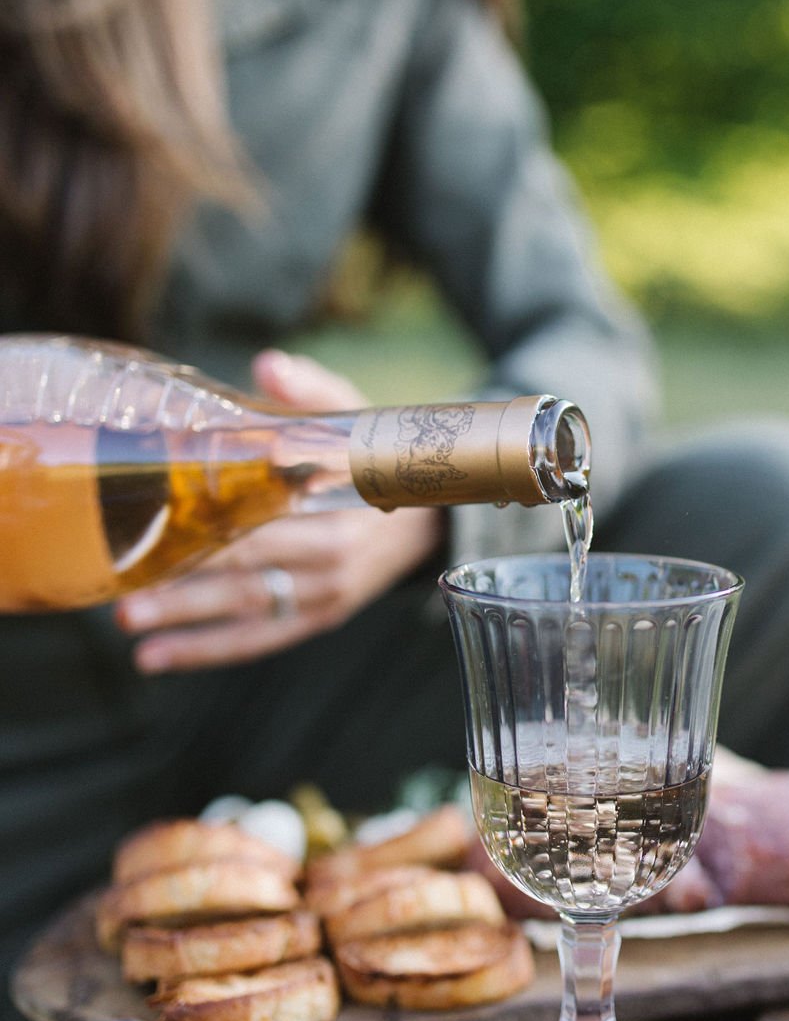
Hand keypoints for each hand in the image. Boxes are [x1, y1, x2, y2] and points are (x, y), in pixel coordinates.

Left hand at [116, 350, 445, 672]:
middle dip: (187, 585)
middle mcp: (333, 554)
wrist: (429, 520)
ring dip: (188, 622)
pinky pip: (261, 638)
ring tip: (132, 625)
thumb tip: (267, 365)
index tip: (164, 523)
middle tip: (127, 596)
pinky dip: (209, 649)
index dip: (218, 520)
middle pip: (251, 569)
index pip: (271, 513)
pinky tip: (160, 655)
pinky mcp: (318, 617)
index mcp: (340, 502)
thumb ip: (309, 392)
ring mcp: (326, 591)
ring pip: (250, 609)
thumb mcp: (353, 418)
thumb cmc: (372, 462)